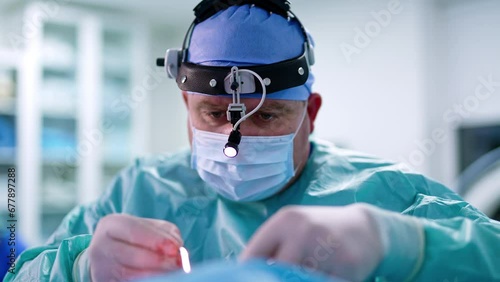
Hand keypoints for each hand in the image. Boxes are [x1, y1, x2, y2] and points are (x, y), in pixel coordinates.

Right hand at [88, 214, 182, 281]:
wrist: (109, 257)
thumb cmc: (136, 239)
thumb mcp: (149, 229)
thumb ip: (166, 235)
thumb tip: (178, 251)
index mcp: (111, 225)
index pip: (134, 230)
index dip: (156, 240)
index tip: (175, 248)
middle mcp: (100, 246)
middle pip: (133, 255)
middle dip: (159, 261)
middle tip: (178, 264)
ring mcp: (100, 268)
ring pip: (130, 275)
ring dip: (156, 275)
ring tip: (173, 273)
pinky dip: (146, 281)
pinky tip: (158, 279)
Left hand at [240, 204, 382, 281]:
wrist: (366, 229)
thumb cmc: (320, 231)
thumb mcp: (292, 228)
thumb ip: (268, 248)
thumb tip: (242, 272)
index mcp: (285, 220)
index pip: (254, 256)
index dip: (249, 274)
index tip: (252, 278)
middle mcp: (304, 230)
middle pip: (277, 271)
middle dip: (275, 279)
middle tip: (281, 277)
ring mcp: (327, 247)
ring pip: (299, 280)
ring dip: (300, 280)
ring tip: (306, 273)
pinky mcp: (347, 265)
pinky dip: (319, 281)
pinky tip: (322, 275)